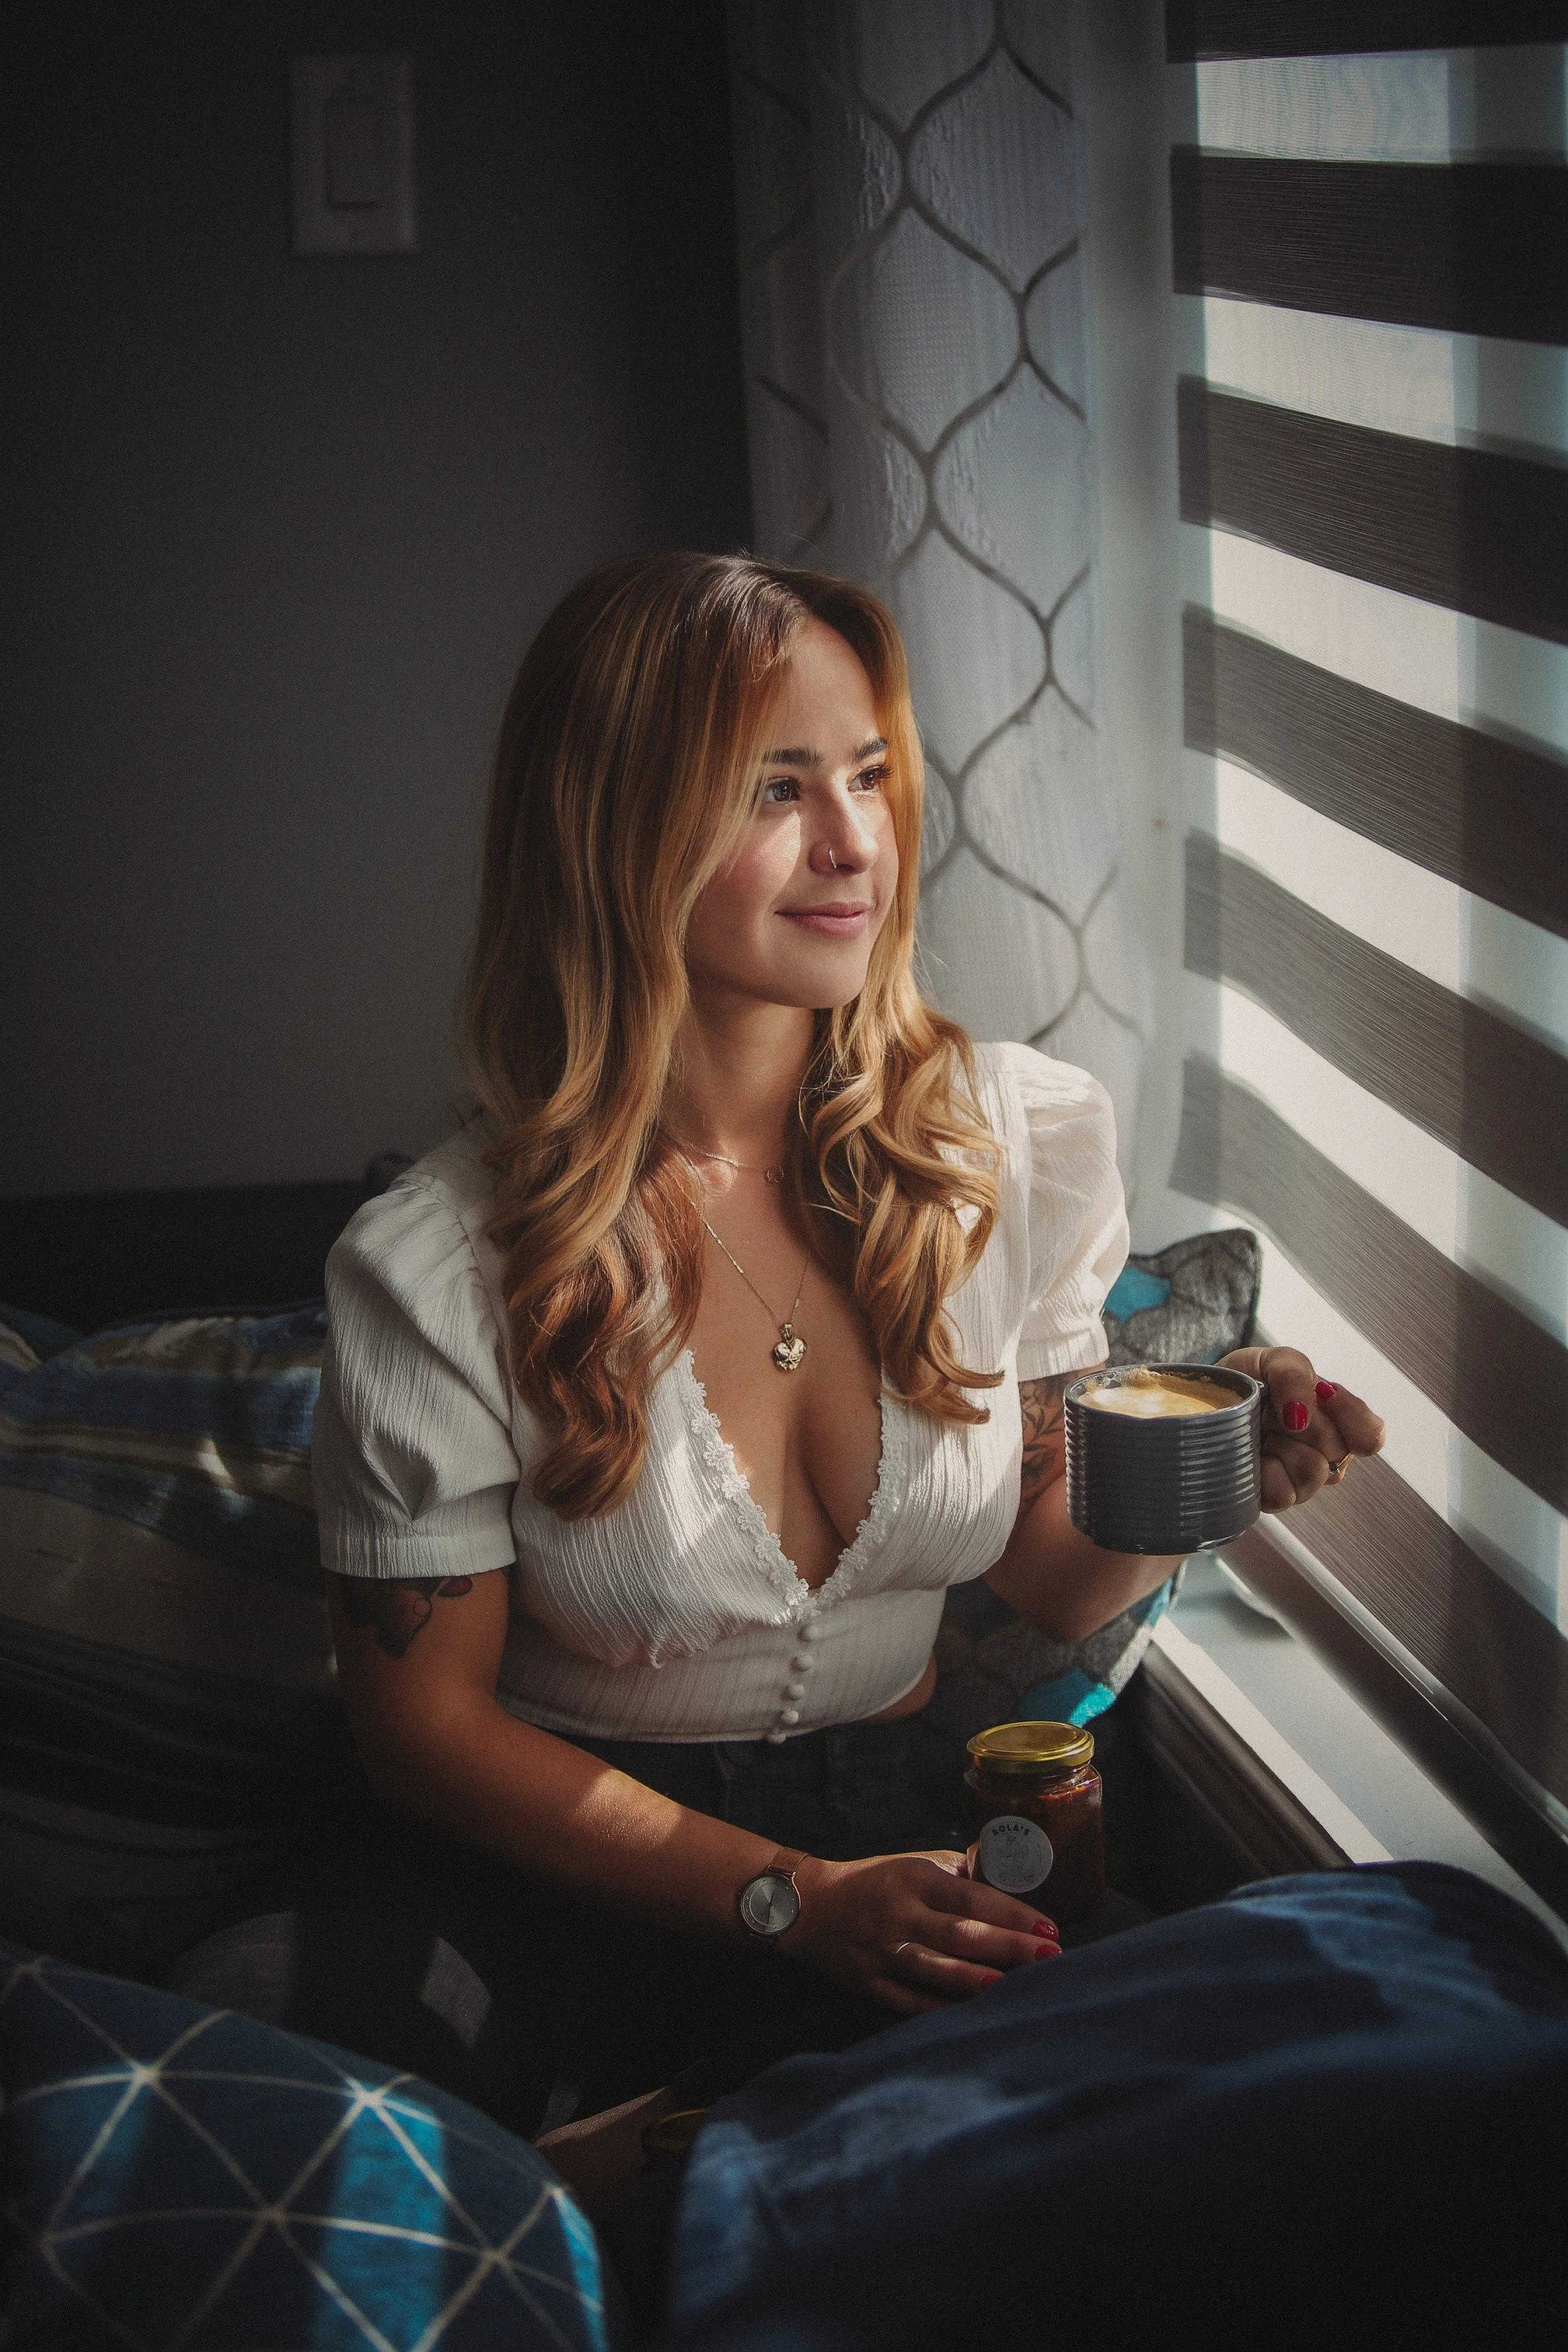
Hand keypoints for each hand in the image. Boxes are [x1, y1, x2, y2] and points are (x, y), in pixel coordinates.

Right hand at [784, 1851, 1060, 2017]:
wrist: (809, 1907)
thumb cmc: (873, 1883)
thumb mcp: (912, 1864)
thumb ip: (957, 1872)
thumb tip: (1005, 1873)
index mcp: (916, 1880)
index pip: (972, 1897)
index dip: (1012, 1912)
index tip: (1048, 1927)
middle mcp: (901, 1915)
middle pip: (961, 1933)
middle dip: (1008, 1946)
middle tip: (1050, 1957)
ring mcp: (883, 1952)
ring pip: (935, 1968)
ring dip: (975, 1979)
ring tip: (1011, 1986)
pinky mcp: (869, 1983)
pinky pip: (908, 2001)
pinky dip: (938, 2008)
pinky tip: (969, 2014)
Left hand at [1220, 1346, 1383, 1512]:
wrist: (1200, 1402)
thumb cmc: (1246, 1381)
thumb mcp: (1272, 1361)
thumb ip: (1294, 1374)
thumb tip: (1301, 1415)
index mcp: (1335, 1421)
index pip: (1369, 1433)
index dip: (1353, 1417)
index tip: (1324, 1393)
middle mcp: (1324, 1454)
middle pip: (1336, 1449)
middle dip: (1301, 1422)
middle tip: (1273, 1410)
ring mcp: (1300, 1481)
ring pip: (1312, 1472)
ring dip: (1281, 1445)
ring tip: (1261, 1433)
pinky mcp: (1273, 1500)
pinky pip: (1283, 1494)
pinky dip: (1262, 1471)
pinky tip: (1251, 1457)